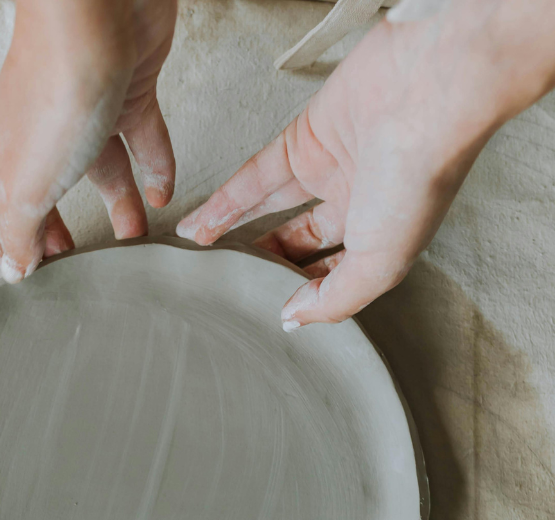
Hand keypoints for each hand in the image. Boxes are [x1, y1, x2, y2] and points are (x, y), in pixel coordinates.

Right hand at [0, 0, 177, 282]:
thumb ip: (19, 233)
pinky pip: (141, 140)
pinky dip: (154, 167)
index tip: (24, 278)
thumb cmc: (52, 92)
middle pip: (47, 196)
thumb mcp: (26, 187)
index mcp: (2, 160)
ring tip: (133, 244)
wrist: (98, 10)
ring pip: (100, 172)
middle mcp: (38, 138)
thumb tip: (14, 271)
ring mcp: (83, 113)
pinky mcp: (127, 92)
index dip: (5, 248)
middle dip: (61, 233)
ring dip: (118, 207)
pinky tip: (163, 194)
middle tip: (77, 267)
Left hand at [178, 3, 554, 327]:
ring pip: (270, 207)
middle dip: (263, 260)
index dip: (302, 291)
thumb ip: (334, 299)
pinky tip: (198, 226)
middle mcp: (357, 201)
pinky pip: (255, 176)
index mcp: (384, 235)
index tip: (267, 311)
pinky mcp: (304, 134)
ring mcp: (330, 165)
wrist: (430, 92)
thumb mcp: (380, 263)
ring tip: (197, 256)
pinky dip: (226, 201)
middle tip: (226, 282)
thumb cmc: (419, 179)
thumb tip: (291, 320)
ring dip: (232, 229)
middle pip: (298, 239)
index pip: (334, 272)